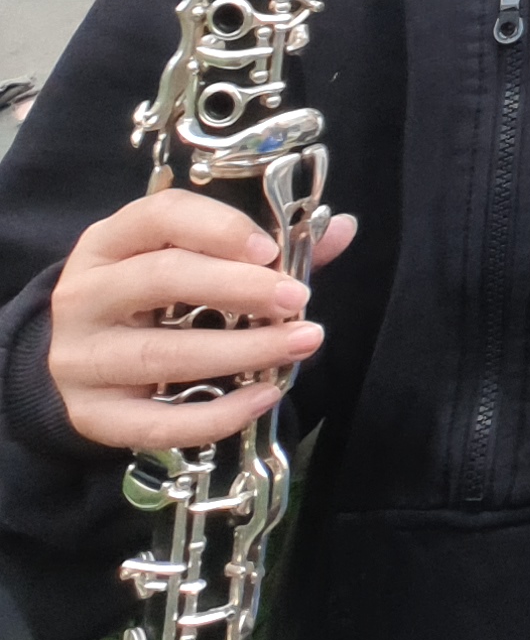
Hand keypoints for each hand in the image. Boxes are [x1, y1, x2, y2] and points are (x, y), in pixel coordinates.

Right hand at [49, 193, 358, 452]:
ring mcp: (79, 358)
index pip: (160, 216)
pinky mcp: (89, 414)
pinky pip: (152, 422)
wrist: (80, 360)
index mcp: (110, 242)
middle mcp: (84, 295)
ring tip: (298, 345)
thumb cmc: (151, 298)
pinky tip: (262, 398)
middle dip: (238, 288)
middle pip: (162, 278)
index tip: (271, 251)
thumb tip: (340, 229)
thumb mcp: (192, 261)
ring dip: (239, 351)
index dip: (220, 227)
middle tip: (296, 300)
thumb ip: (264, 249)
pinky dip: (213, 416)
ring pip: (159, 354)